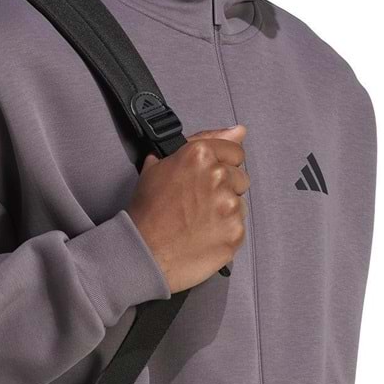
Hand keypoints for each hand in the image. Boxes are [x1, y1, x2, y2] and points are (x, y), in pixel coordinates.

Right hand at [126, 125, 248, 292]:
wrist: (143, 252)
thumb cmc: (147, 210)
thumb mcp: (160, 164)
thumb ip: (202, 141)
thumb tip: (238, 131)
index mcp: (200, 155)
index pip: (235, 152)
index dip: (222, 164)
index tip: (209, 178)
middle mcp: (218, 176)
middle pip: (241, 177)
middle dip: (225, 188)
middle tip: (199, 204)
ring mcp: (229, 206)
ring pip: (240, 203)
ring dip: (225, 210)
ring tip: (199, 222)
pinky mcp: (235, 232)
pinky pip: (239, 227)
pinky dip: (225, 232)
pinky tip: (204, 236)